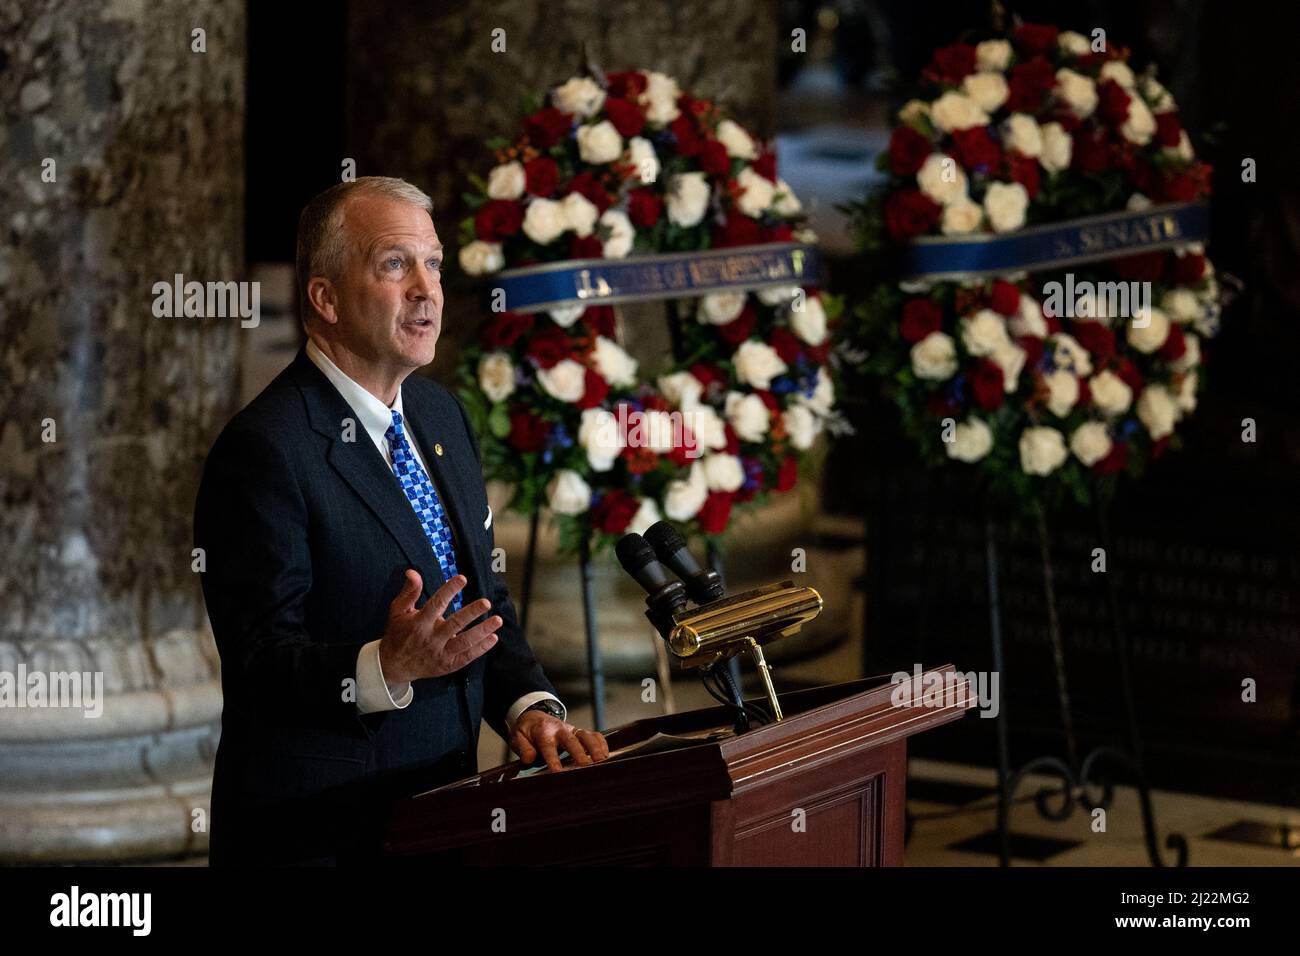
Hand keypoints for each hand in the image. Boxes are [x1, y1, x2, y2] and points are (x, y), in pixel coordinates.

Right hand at [378, 570, 499, 683]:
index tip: (462, 579)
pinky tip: (493, 638)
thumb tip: (413, 572)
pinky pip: (467, 657)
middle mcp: (431, 639)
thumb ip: (409, 592)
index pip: (436, 604)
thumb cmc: (398, 634)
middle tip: (486, 602)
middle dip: (471, 612)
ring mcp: (440, 653)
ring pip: (464, 642)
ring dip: (482, 631)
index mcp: (419, 623)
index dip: (449, 590)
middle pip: (454, 624)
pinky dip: (481, 648)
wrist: (394, 666)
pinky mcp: (447, 665)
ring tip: (497, 620)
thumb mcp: (397, 611)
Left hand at [510, 709, 609, 771]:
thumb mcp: (517, 737)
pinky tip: (606, 755)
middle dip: (579, 753)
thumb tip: (529, 758)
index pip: (548, 746)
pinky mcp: (580, 733)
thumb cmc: (527, 731)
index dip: (553, 760)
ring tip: (602, 760)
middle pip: (571, 740)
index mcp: (543, 732)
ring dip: (595, 747)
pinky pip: (593, 735)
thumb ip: (523, 747)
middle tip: (585, 766)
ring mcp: (572, 730)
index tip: (558, 773)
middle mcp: (560, 729)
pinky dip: (601, 743)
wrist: (535, 716)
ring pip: (586, 735)